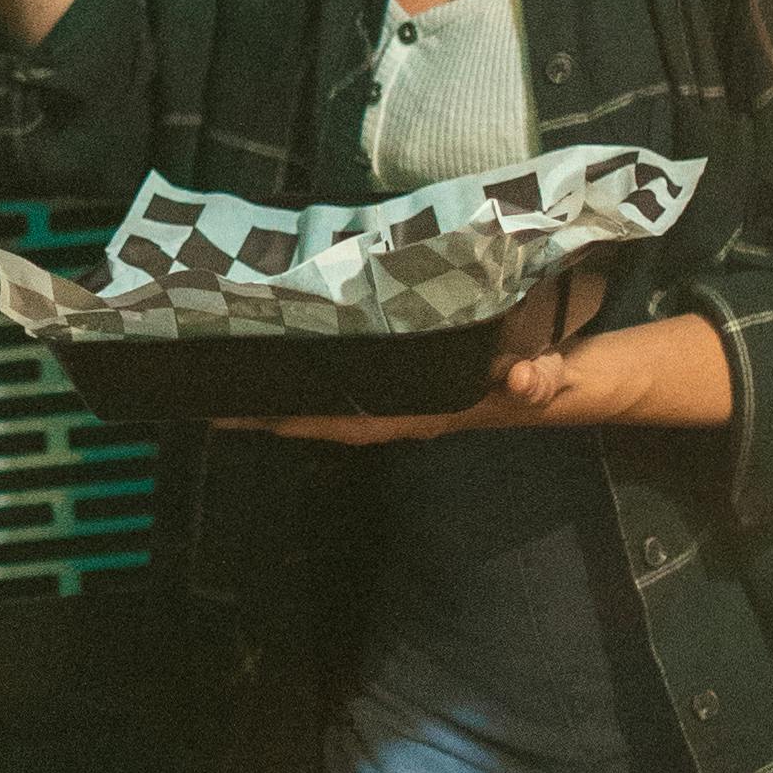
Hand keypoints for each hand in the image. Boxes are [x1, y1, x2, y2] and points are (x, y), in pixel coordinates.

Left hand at [253, 266, 612, 449]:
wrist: (568, 382)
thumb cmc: (549, 378)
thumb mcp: (549, 378)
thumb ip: (536, 380)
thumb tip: (516, 380)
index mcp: (423, 410)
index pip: (349, 420)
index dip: (297, 420)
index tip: (242, 416)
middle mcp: (402, 406)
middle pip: (323, 415)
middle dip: (269, 410)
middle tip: (204, 390)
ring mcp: (403, 393)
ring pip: (332, 398)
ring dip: (285, 391)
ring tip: (227, 371)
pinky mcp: (409, 374)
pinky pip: (351, 378)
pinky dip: (315, 369)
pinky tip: (287, 351)